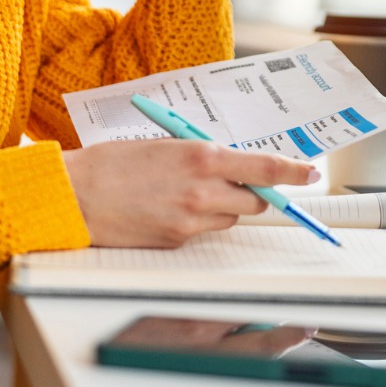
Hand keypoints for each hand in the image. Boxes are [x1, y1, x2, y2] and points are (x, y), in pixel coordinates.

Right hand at [61, 139, 315, 247]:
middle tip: (234, 183)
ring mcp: (191, 220)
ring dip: (221, 208)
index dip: (293, 171)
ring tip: (185, 193)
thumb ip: (201, 154)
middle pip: (254, 200)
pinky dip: (194, 221)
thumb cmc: (112, 163)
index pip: (264, 167)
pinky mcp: (177, 241)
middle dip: (251, 192)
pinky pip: (202, 232)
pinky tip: (165, 208)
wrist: (75, 196)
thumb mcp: (164, 144)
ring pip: (229, 219)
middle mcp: (203, 190)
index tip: (310, 173)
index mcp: (201, 157)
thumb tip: (230, 163)